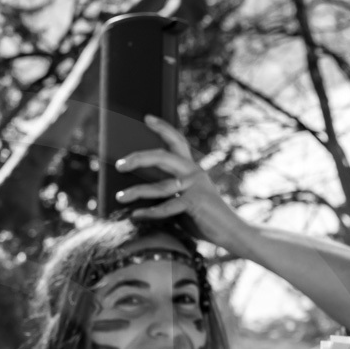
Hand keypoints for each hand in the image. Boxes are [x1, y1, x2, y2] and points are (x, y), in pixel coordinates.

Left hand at [113, 116, 252, 254]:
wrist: (230, 231)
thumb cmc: (202, 217)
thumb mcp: (183, 200)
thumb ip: (167, 193)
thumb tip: (136, 193)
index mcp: (191, 168)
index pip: (177, 141)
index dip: (162, 128)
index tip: (146, 118)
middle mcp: (193, 172)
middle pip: (162, 157)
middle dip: (139, 158)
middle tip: (119, 165)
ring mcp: (195, 186)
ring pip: (160, 186)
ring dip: (137, 191)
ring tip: (120, 196)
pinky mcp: (195, 203)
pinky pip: (167, 207)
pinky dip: (150, 213)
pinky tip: (135, 216)